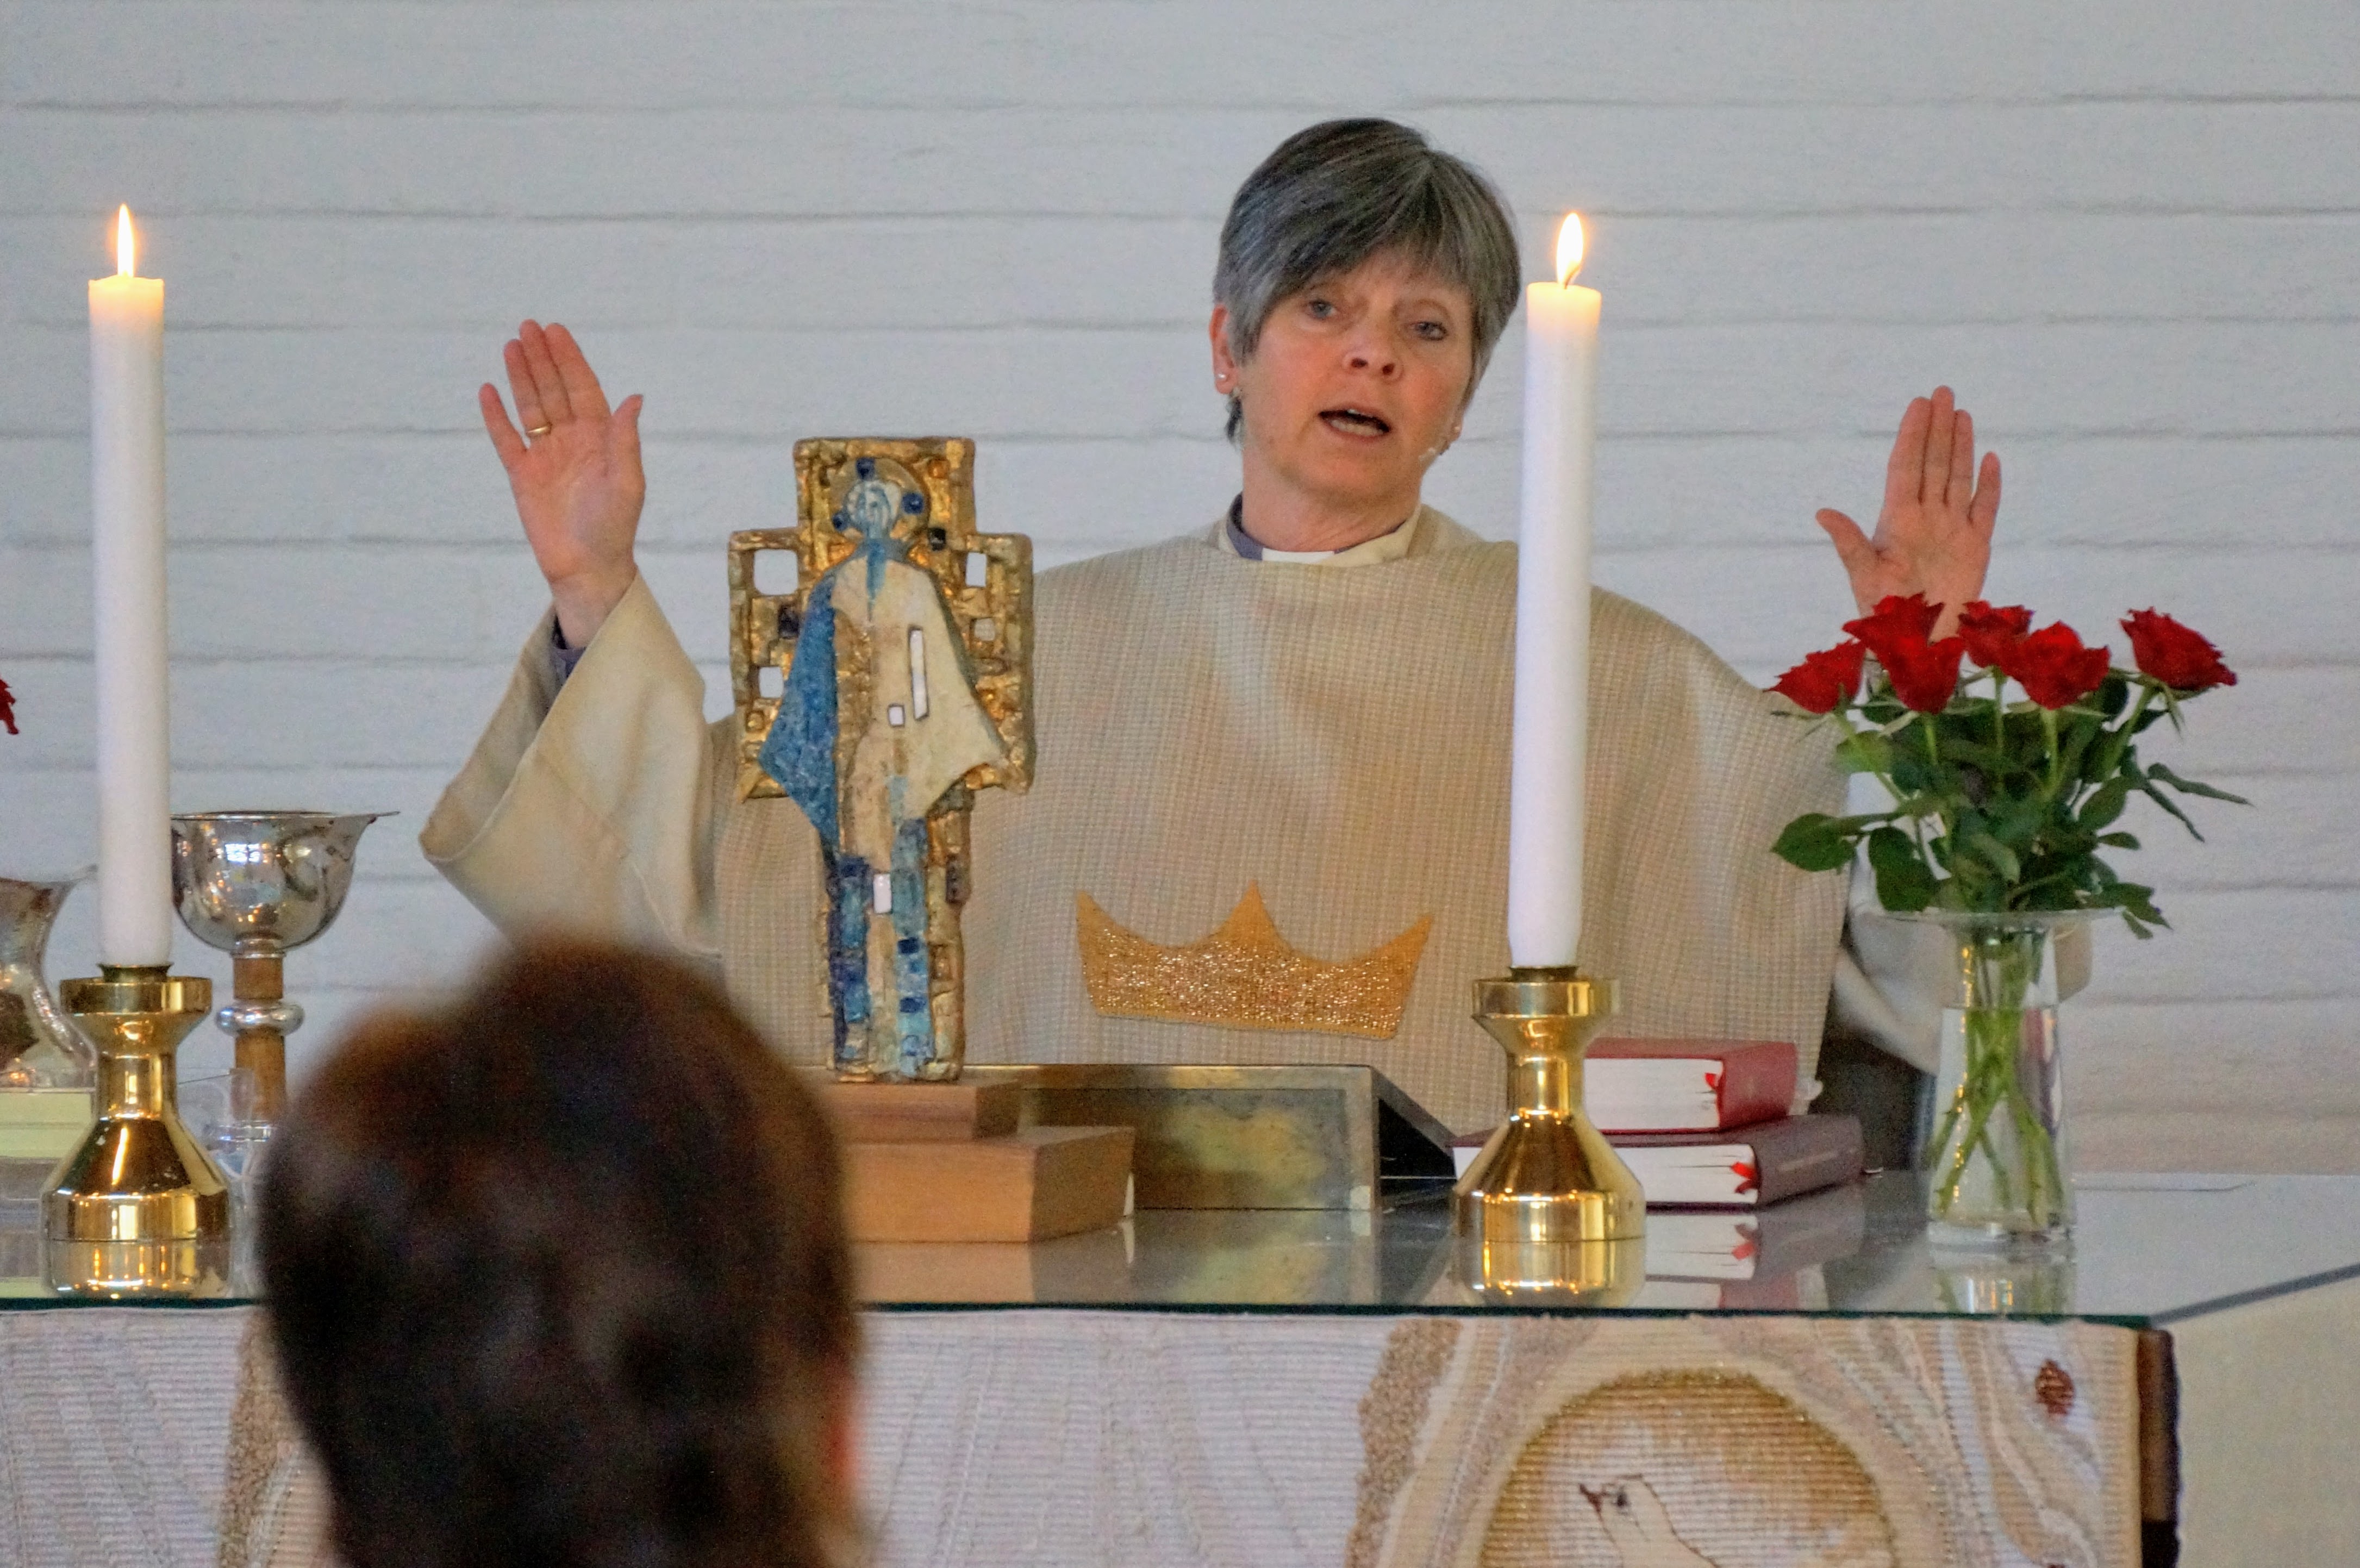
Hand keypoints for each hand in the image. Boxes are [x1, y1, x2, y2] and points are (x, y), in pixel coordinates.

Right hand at [479, 320, 644, 647]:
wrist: (587, 568)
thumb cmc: (614, 527)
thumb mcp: (627, 482)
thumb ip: (626, 440)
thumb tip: (634, 398)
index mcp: (601, 439)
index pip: (583, 390)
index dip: (570, 360)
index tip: (557, 333)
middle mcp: (573, 441)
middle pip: (554, 391)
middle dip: (543, 359)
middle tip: (528, 326)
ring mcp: (546, 457)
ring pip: (531, 407)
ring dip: (521, 377)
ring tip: (511, 345)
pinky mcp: (523, 476)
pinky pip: (506, 439)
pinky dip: (496, 416)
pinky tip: (488, 391)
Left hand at [1816, 385, 2000, 635]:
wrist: (1919, 643)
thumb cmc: (1885, 613)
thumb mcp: (1864, 576)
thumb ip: (1848, 542)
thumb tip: (1822, 511)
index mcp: (1898, 521)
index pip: (1906, 467)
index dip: (1911, 435)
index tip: (1917, 404)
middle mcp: (1926, 519)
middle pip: (1933, 464)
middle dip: (1936, 429)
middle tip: (1941, 392)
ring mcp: (1952, 530)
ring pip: (1957, 478)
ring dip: (1960, 447)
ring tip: (1960, 414)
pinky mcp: (1975, 547)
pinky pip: (1984, 509)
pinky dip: (1989, 486)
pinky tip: (1990, 459)